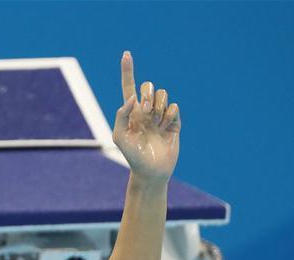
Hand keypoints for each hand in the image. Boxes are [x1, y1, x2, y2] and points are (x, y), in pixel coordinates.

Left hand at [112, 51, 179, 183]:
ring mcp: (160, 115)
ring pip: (163, 94)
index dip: (128, 70)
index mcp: (131, 112)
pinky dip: (169, 115)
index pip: (129, 87)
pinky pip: (174, 106)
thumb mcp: (120, 137)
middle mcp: (146, 110)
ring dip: (159, 107)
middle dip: (148, 95)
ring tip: (156, 123)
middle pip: (148, 86)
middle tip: (146, 111)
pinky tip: (165, 127)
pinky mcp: (174, 121)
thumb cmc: (132, 156)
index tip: (126, 53)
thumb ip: (121, 115)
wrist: (151, 171)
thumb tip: (132, 98)